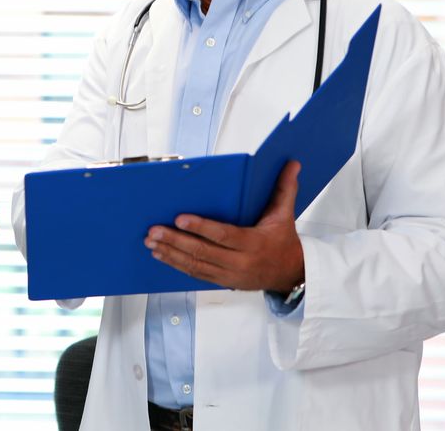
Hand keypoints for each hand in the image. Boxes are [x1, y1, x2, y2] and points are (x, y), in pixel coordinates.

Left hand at [144, 162, 304, 292]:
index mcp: (253, 243)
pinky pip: (196, 274)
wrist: (291, 274)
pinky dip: (177, 264)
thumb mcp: (285, 215)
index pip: (223, 235)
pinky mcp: (222, 281)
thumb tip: (292, 164)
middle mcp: (239, 262)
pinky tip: (162, 255)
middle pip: (202, 252)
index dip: (200, 228)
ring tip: (152, 242)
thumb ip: (285, 188)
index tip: (179, 219)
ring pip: (195, 265)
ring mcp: (229, 274)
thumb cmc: (284, 242)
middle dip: (175, 241)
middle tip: (154, 231)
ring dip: (171, 254)